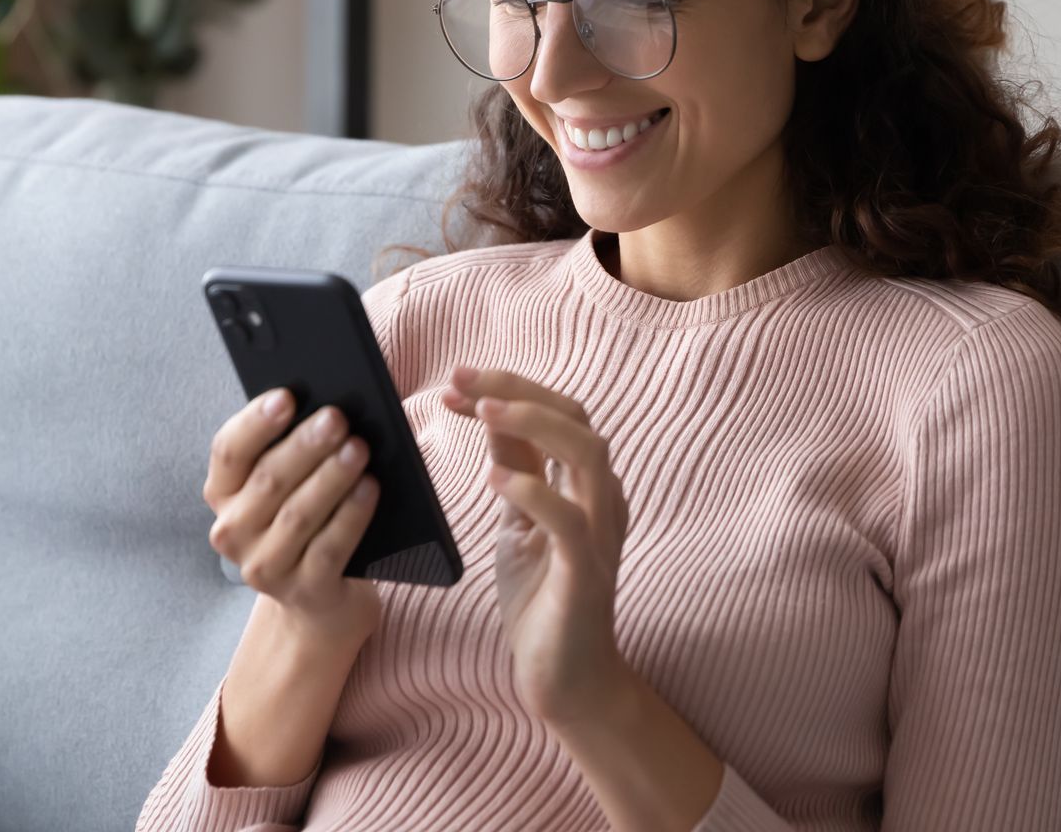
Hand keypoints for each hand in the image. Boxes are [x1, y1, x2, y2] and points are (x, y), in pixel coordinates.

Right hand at [203, 387, 382, 648]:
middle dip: (305, 446)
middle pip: (267, 480)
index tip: (287, 396)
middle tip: (337, 418)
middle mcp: (234, 532)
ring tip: (359, 448)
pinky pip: (329, 548)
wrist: (323, 598)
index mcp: (224, 493)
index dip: (256, 422)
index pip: (229, 451)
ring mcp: (265, 567)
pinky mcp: (303, 591)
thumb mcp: (293, 483)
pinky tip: (370, 488)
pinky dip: (351, 515)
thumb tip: (328, 410)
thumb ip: (297, 449)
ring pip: (298, 514)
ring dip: (331, 478)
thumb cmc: (311, 518)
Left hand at [442, 365, 633, 726]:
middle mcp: (603, 499)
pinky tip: (494, 480)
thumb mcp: (519, 524)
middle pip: (576, 419)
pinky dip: (534, 490)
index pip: (558, 414)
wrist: (566, 678)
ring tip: (484, 412)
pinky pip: (569, 520)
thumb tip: (491, 413)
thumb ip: (515, 470)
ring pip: (586, 454)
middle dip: (517, 390)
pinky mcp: (585, 572)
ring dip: (533, 424)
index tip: (457, 382)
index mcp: (587, 484)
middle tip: (463, 381)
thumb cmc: (544, 600)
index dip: (510, 389)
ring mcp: (599, 534)